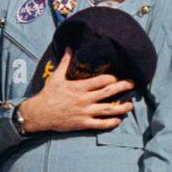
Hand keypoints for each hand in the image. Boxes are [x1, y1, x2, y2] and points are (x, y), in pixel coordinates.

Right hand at [17, 49, 134, 133]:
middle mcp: (84, 99)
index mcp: (79, 87)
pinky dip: (110, 123)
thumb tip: (69, 47)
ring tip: (130, 105)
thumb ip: (65, 62)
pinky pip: (100, 124)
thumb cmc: (48, 95)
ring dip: (121, 108)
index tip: (118, 77)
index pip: (101, 80)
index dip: (112, 78)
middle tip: (132, 84)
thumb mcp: (56, 77)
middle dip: (123, 87)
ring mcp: (85, 112)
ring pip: (108, 110)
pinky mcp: (83, 123)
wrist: (40, 114)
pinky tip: (118, 120)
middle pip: (108, 92)